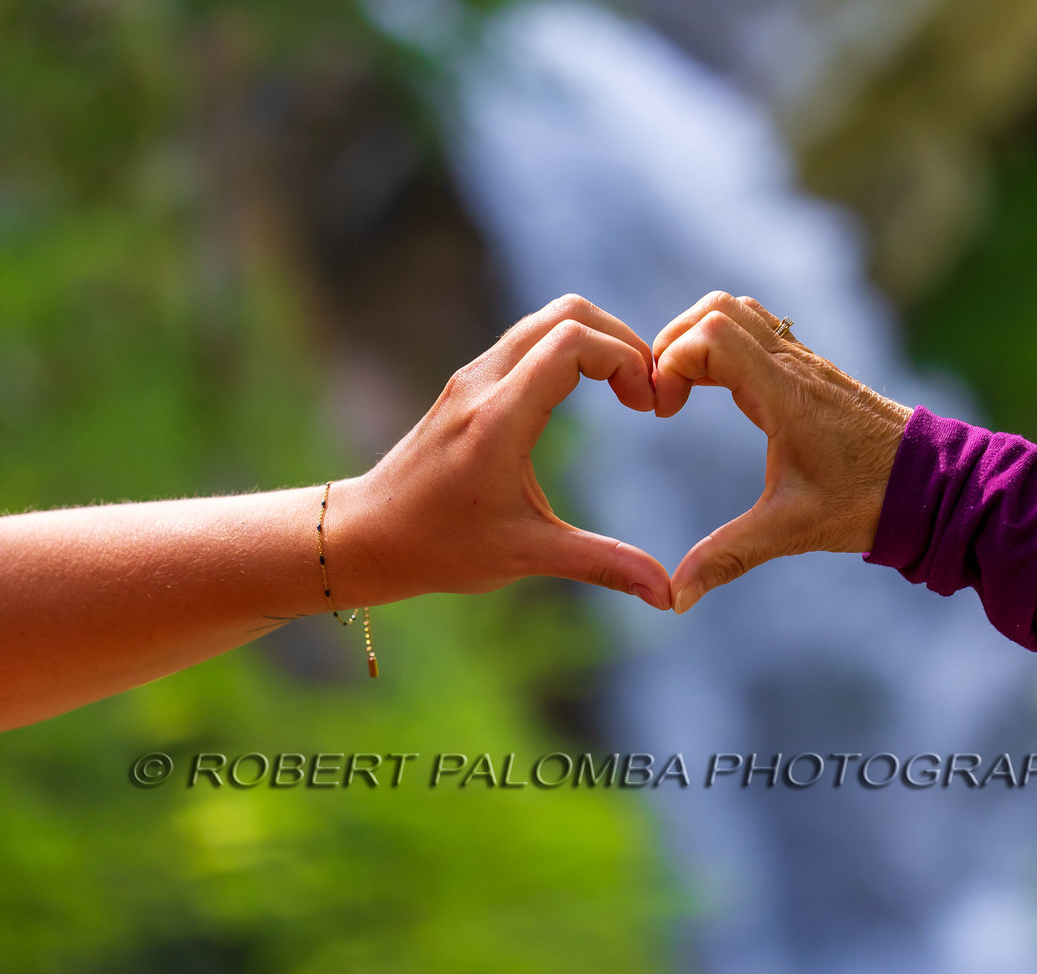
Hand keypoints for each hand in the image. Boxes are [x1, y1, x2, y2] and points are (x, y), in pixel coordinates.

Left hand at [337, 294, 671, 609]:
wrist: (368, 535)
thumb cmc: (441, 548)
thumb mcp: (527, 556)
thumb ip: (603, 565)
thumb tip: (668, 596)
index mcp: (499, 419)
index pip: (573, 342)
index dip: (626, 360)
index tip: (649, 408)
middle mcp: (484, 384)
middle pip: (568, 312)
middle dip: (622, 341)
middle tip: (646, 393)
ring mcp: (473, 377)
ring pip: (547, 318)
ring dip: (597, 341)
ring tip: (625, 391)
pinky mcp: (469, 383)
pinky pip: (529, 339)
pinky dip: (570, 349)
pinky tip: (588, 394)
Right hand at [653, 291, 911, 612]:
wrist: (934, 485)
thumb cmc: (867, 502)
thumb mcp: (790, 530)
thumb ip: (727, 557)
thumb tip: (676, 597)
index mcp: (783, 392)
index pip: (709, 335)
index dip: (670, 364)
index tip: (664, 412)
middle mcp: (793, 364)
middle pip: (717, 309)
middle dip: (675, 343)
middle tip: (665, 394)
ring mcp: (805, 362)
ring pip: (740, 312)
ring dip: (700, 339)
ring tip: (685, 390)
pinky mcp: (813, 372)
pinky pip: (761, 332)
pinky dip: (727, 347)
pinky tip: (722, 393)